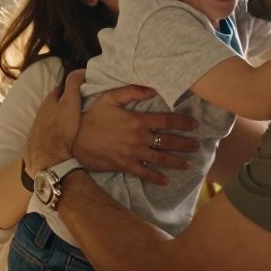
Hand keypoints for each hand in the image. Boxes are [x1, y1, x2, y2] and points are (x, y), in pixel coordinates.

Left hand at [24, 70, 86, 175]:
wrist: (48, 157)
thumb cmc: (61, 128)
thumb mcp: (70, 102)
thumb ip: (74, 85)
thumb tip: (79, 70)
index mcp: (47, 102)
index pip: (58, 90)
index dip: (68, 88)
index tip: (78, 89)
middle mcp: (38, 113)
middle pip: (51, 105)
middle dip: (60, 104)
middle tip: (74, 106)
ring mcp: (35, 129)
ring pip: (47, 119)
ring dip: (55, 119)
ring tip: (67, 122)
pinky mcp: (35, 143)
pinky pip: (45, 134)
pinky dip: (51, 132)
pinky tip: (58, 137)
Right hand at [74, 84, 199, 183]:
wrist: (74, 140)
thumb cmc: (91, 117)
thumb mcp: (110, 98)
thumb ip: (132, 91)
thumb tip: (153, 89)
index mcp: (137, 120)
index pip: (167, 120)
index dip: (183, 122)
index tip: (195, 124)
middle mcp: (139, 138)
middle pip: (168, 141)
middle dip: (185, 144)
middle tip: (197, 146)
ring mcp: (133, 154)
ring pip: (160, 159)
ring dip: (176, 162)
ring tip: (188, 164)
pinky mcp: (125, 166)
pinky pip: (144, 173)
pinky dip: (156, 178)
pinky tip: (166, 180)